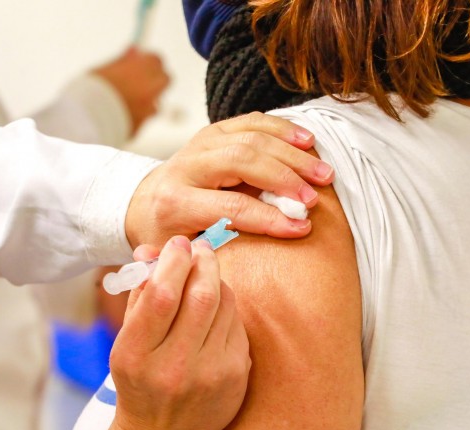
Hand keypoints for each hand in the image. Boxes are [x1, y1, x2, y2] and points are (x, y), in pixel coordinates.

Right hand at [93, 47, 170, 133]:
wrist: (86, 119)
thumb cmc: (91, 90)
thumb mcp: (104, 69)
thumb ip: (123, 61)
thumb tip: (135, 50)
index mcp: (141, 68)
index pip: (156, 60)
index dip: (148, 61)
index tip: (141, 63)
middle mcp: (151, 87)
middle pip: (165, 79)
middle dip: (155, 78)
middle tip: (140, 80)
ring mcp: (149, 108)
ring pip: (157, 101)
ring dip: (148, 99)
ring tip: (126, 100)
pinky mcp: (143, 125)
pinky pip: (146, 117)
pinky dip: (139, 115)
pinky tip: (122, 114)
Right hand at [106, 238, 250, 429]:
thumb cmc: (141, 380)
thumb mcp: (126, 342)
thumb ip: (139, 294)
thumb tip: (151, 250)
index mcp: (137, 356)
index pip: (161, 297)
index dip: (173, 262)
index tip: (178, 244)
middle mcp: (175, 367)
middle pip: (201, 296)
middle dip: (203, 262)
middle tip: (200, 248)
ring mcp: (210, 372)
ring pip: (224, 304)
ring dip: (216, 280)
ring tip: (204, 275)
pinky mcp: (236, 374)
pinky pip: (237, 322)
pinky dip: (226, 306)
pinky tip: (214, 308)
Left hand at [125, 112, 334, 247]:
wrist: (146, 203)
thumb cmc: (168, 237)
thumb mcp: (179, 255)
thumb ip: (208, 257)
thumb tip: (247, 267)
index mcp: (176, 201)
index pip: (231, 206)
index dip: (270, 218)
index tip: (302, 228)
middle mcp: (187, 165)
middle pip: (243, 162)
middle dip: (285, 179)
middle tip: (316, 198)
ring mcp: (201, 142)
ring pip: (251, 137)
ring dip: (292, 155)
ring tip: (324, 173)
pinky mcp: (215, 130)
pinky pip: (253, 121)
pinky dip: (283, 129)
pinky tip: (308, 142)